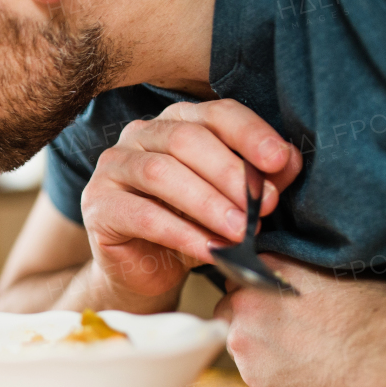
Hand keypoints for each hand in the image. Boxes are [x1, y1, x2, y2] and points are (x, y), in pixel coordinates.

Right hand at [81, 99, 301, 299]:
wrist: (147, 272)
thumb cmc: (193, 227)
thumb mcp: (233, 202)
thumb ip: (259, 179)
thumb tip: (288, 161)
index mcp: (176, 122)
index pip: (215, 114)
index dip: (249, 133)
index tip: (279, 160)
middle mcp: (139, 135)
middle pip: (186, 139)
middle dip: (230, 172)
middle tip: (264, 207)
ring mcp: (112, 168)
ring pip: (160, 172)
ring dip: (207, 203)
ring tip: (239, 231)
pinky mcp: (97, 207)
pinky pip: (142, 215)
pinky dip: (181, 233)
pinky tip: (209, 250)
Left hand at [214, 255, 385, 386]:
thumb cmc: (369, 309)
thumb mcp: (321, 270)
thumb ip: (282, 272)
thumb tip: (269, 276)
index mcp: (260, 270)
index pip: (236, 274)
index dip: (253, 288)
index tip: (269, 299)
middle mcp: (243, 303)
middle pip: (228, 308)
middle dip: (247, 317)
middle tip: (283, 328)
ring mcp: (245, 342)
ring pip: (236, 342)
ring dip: (255, 345)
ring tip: (296, 350)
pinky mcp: (254, 377)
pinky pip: (251, 372)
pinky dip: (268, 372)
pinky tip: (299, 370)